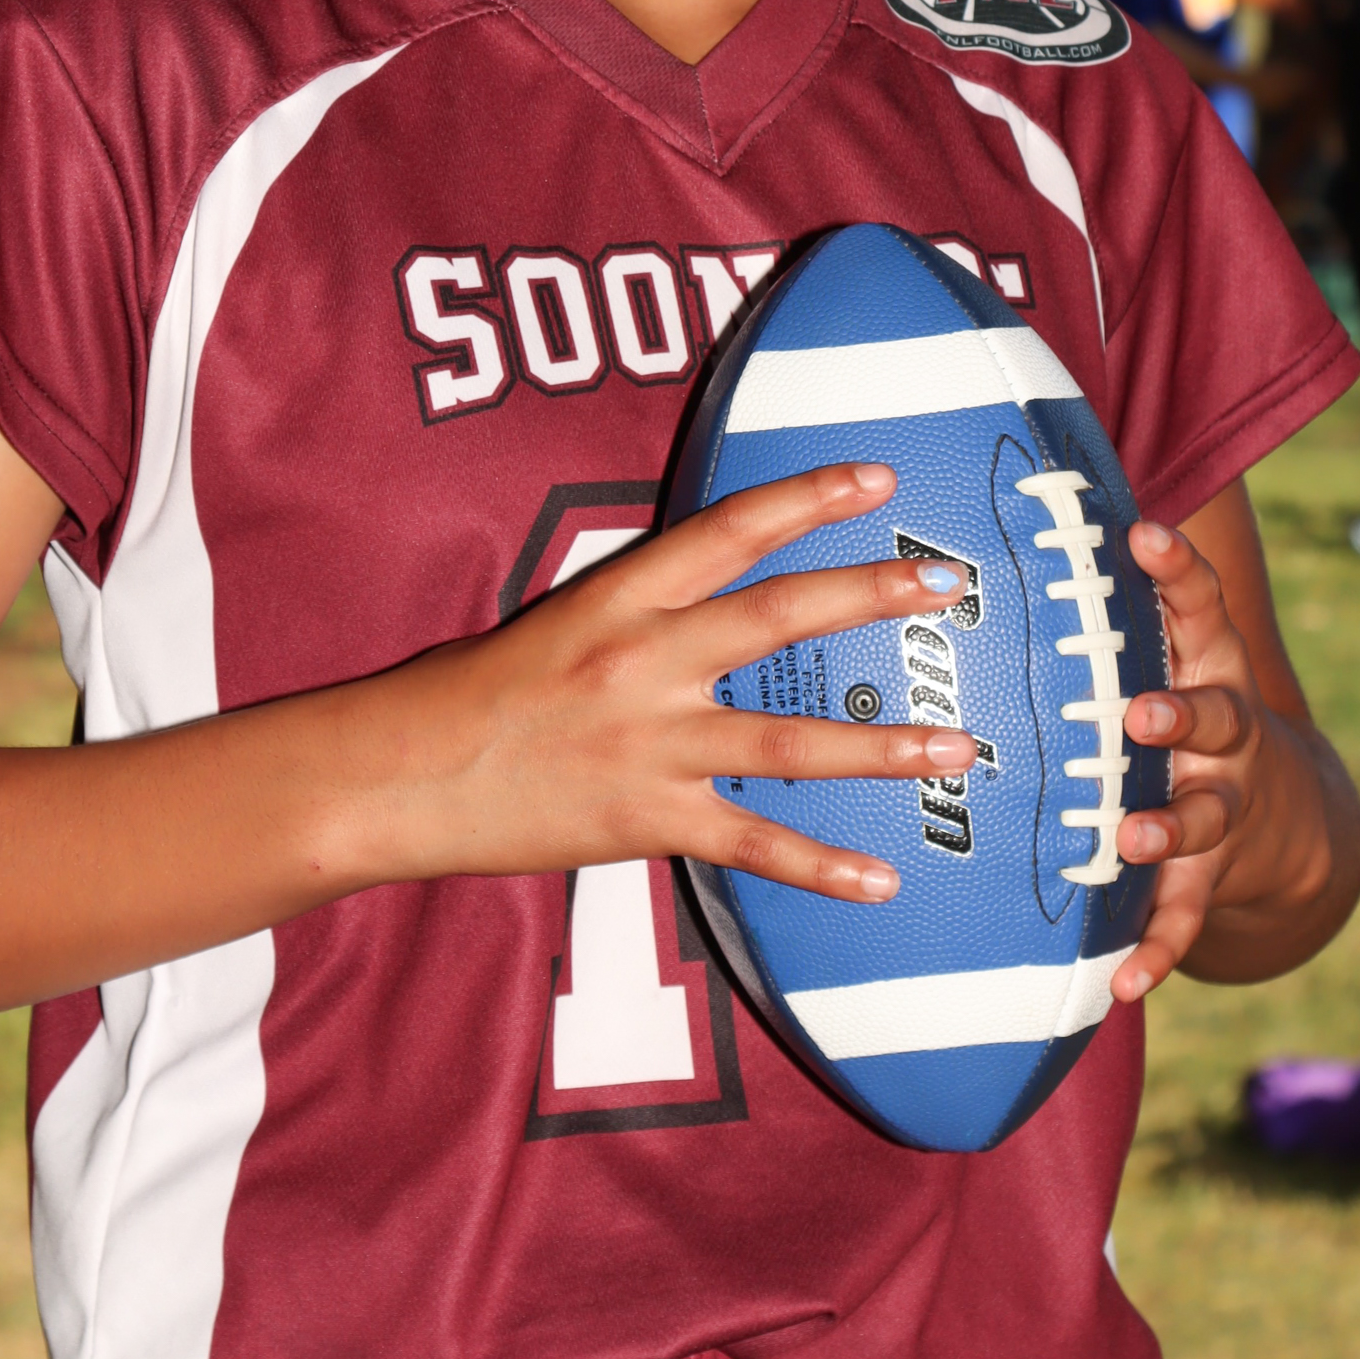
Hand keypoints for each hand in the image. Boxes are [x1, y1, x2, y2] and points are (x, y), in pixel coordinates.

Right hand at [337, 463, 973, 906]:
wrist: (399, 774)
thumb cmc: (473, 694)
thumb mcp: (558, 621)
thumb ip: (644, 611)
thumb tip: (725, 597)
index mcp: (620, 596)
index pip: (729, 530)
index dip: (807, 499)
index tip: (877, 480)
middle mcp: (645, 659)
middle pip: (779, 615)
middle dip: (870, 596)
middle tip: (947, 585)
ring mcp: (650, 743)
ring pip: (790, 740)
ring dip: (883, 745)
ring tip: (960, 744)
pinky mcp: (646, 820)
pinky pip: (754, 846)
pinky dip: (823, 866)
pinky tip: (884, 879)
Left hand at [1107, 518, 1337, 1002]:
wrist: (1290, 821)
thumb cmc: (1187, 711)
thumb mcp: (1172, 653)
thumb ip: (1110, 605)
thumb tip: (1003, 520)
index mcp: (1208, 666)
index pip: (1201, 606)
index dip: (1177, 567)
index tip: (1141, 532)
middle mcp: (1226, 733)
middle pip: (1216, 715)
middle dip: (1180, 713)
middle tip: (1141, 713)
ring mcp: (1225, 806)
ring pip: (1203, 816)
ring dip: (1167, 828)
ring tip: (1129, 839)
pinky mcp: (1214, 877)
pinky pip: (1184, 917)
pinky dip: (1155, 949)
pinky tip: (1123, 983)